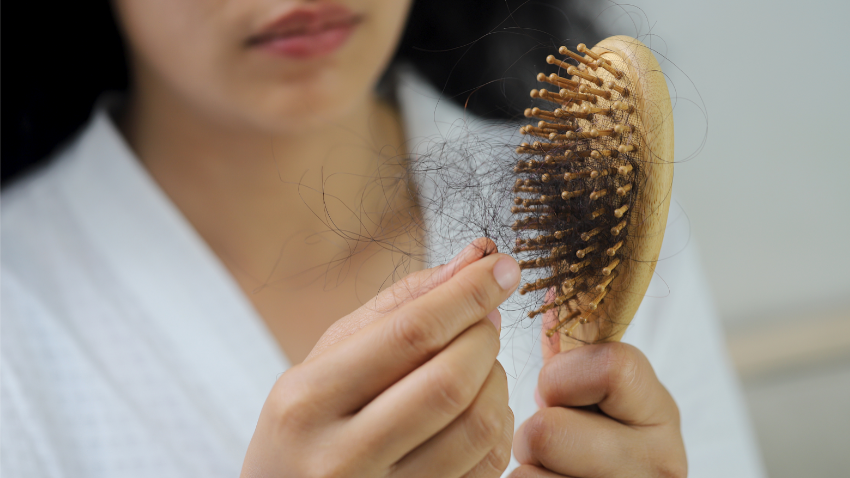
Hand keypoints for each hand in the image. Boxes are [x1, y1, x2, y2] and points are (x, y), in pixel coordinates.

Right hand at [241, 239, 518, 477]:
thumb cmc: (309, 421)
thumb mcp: (329, 357)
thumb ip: (398, 306)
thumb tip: (474, 258)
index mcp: (307, 401)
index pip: (409, 333)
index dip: (468, 294)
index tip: (503, 267)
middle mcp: (339, 458)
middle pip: (450, 381)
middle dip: (484, 337)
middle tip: (485, 321)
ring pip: (478, 427)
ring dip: (497, 380)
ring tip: (480, 364)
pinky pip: (488, 466)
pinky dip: (499, 423)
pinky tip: (479, 407)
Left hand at [511, 342, 686, 477]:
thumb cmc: (591, 440)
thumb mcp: (594, 391)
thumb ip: (572, 344)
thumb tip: (540, 283)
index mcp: (660, 412)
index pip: (610, 367)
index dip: (562, 378)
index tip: (558, 392)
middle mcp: (662, 462)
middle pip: (549, 431)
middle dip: (532, 434)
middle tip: (551, 445)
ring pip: (529, 474)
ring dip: (526, 471)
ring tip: (552, 471)